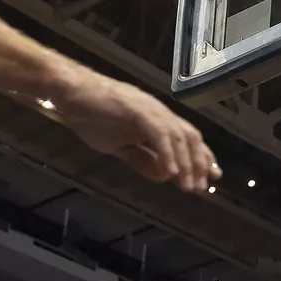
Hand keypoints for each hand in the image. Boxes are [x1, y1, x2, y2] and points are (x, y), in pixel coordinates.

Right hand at [49, 68, 219, 192]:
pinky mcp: (135, 109)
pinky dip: (167, 153)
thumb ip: (142, 160)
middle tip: (202, 187)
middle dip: (199, 163)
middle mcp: (158, 112)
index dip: (202, 157)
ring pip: (177, 137)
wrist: (68, 93)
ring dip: (185, 163)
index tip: (211, 177)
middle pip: (189, 137)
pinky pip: (157, 133)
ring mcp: (148, 109)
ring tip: (188, 186)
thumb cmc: (91, 116)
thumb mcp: (120, 146)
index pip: (187, 138)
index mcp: (157, 119)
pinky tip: (171, 172)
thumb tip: (164, 177)